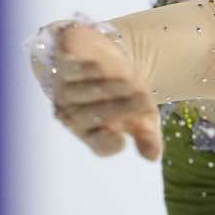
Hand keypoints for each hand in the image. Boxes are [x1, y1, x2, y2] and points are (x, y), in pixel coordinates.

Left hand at [43, 25, 161, 159]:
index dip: (108, 143)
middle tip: (142, 99)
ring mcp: (65, 89)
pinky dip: (84, 68)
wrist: (114, 57)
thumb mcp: (144, 116)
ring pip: (82, 92)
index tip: (122, 139)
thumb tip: (153, 157)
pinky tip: (98, 66)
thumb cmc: (128, 93)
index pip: (100, 144)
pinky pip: (70, 69)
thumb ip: (147, 136)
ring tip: (128, 80)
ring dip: (106, 87)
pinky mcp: (62, 64)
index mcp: (92, 133)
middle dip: (118, 108)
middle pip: (91, 117)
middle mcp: (73, 115)